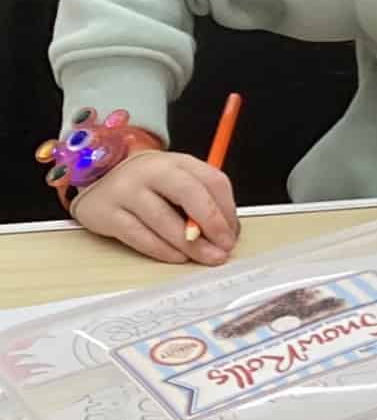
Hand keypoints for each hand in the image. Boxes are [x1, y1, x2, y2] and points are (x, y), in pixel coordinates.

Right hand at [74, 152, 236, 264]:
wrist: (100, 178)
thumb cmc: (150, 185)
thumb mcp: (179, 182)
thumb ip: (203, 200)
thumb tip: (227, 232)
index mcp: (178, 162)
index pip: (212, 180)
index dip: (227, 209)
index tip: (233, 232)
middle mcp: (152, 171)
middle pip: (190, 193)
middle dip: (212, 223)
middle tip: (224, 246)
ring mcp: (126, 190)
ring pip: (163, 219)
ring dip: (190, 244)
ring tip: (206, 257)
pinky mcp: (106, 213)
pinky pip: (138, 236)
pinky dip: (162, 250)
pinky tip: (178, 257)